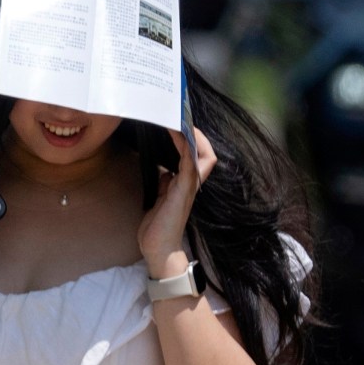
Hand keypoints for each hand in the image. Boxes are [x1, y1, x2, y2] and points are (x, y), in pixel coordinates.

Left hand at [138, 125, 215, 275]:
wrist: (158, 249)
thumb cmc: (158, 227)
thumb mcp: (160, 198)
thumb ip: (164, 183)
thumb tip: (164, 170)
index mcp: (186, 183)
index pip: (199, 155)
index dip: (193, 138)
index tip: (179, 123)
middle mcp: (192, 182)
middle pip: (206, 151)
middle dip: (196, 132)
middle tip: (181, 115)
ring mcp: (190, 185)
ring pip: (202, 152)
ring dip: (191, 133)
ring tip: (179, 117)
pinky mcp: (184, 189)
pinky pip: (189, 160)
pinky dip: (183, 144)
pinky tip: (174, 131)